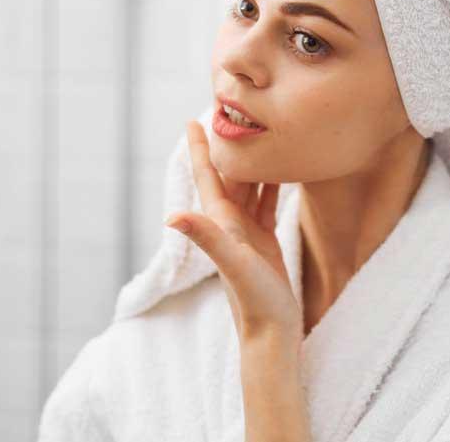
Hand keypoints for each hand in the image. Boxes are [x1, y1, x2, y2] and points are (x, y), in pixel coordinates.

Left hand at [165, 120, 302, 345]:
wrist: (271, 334)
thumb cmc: (254, 301)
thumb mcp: (233, 264)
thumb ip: (207, 237)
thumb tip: (171, 215)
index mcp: (220, 223)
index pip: (207, 177)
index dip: (200, 149)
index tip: (194, 119)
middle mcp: (229, 224)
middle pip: (227, 175)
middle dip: (227, 146)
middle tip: (230, 114)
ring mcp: (247, 233)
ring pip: (248, 186)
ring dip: (248, 161)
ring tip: (253, 134)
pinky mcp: (264, 242)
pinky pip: (266, 203)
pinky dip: (270, 184)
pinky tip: (278, 170)